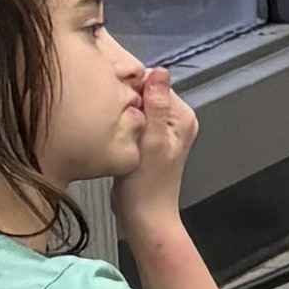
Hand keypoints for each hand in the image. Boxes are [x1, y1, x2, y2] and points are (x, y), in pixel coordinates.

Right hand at [112, 65, 197, 233]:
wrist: (143, 217)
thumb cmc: (147, 184)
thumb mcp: (151, 140)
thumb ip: (157, 105)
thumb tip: (160, 71)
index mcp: (182, 116)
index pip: (155, 82)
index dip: (132, 83)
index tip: (112, 92)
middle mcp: (175, 120)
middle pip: (146, 92)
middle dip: (126, 97)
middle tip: (106, 108)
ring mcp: (161, 130)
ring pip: (136, 106)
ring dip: (120, 109)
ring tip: (107, 119)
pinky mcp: (146, 140)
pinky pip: (132, 120)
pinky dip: (120, 121)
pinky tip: (109, 128)